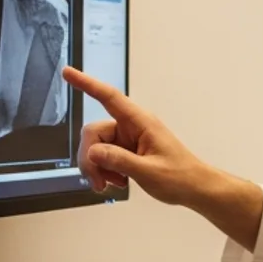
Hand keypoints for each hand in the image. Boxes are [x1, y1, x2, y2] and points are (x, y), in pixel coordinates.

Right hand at [62, 66, 209, 203]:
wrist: (195, 188)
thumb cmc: (180, 176)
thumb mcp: (148, 171)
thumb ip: (119, 160)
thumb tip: (93, 152)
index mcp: (141, 122)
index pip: (109, 97)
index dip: (87, 83)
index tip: (68, 72)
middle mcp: (132, 126)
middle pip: (94, 132)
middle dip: (90, 158)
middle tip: (98, 182)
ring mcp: (128, 139)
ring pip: (95, 147)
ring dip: (97, 168)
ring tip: (111, 184)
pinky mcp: (126, 151)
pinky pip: (103, 156)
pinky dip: (104, 171)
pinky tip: (117, 182)